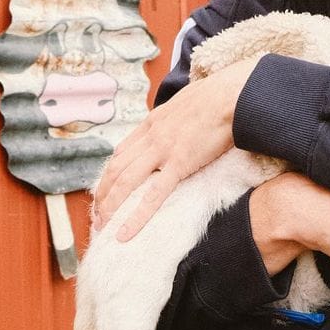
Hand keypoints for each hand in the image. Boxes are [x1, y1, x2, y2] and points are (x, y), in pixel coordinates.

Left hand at [92, 57, 260, 239]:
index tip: (107, 190)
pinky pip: (153, 196)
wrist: (232, 95)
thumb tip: (181, 121)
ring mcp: (163, 150)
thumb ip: (177, 117)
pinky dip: (136, 217)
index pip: (122, 152)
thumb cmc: (218, 96)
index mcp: (153, 122)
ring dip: (110, 206)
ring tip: (103, 226)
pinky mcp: (180, 163)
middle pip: (116, 169)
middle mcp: (151, 136)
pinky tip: (124, 233)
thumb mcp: (187, 103)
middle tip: (98, 214)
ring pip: (126, 182)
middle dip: (103, 193)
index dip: (110, 174)